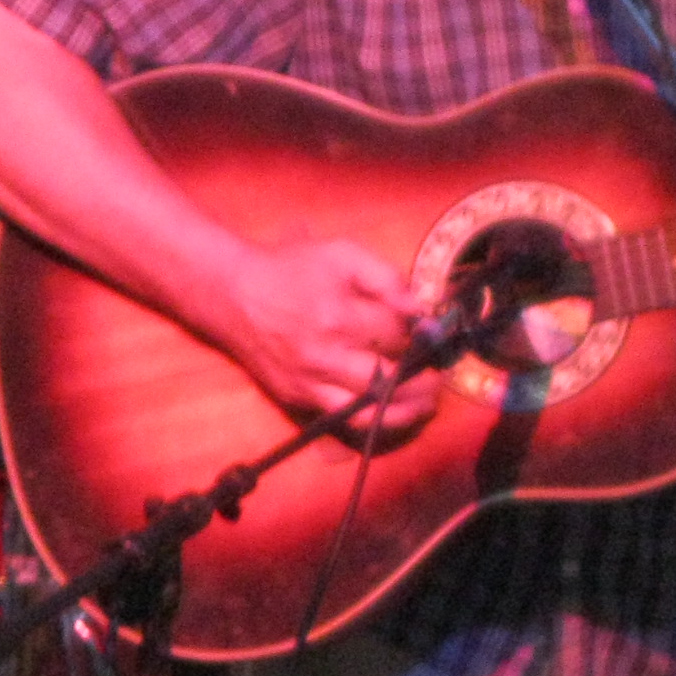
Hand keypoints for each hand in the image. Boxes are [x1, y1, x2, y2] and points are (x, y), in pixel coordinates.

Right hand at [211, 235, 443, 428]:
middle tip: (441, 376)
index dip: (421, 335)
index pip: (395, 334)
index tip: (433, 333)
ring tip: (427, 404)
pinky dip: (372, 420)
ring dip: (405, 411)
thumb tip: (419, 306)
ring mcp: (309, 381)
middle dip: (423, 382)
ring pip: (367, 410)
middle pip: (388, 379)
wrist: (234, 295)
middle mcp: (324, 355)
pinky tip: (392, 412)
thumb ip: (384, 277)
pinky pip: (341, 419)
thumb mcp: (340, 254)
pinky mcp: (297, 397)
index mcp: (338, 315)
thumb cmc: (291, 269)